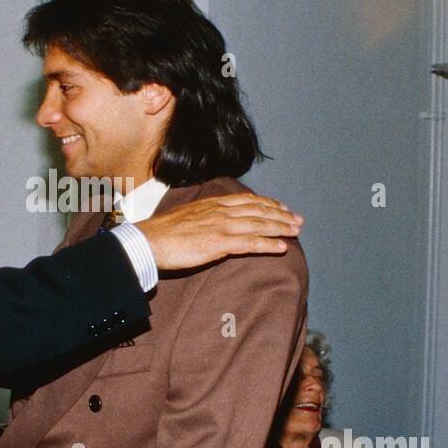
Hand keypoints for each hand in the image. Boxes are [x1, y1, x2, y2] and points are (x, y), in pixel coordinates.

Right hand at [138, 193, 303, 269]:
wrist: (149, 240)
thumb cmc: (162, 232)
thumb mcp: (187, 216)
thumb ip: (204, 217)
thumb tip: (212, 223)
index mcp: (213, 203)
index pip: (247, 200)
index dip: (267, 203)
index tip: (281, 206)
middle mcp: (221, 211)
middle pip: (258, 211)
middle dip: (281, 215)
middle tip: (297, 220)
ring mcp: (222, 226)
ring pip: (259, 225)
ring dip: (281, 227)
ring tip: (296, 231)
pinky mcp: (220, 243)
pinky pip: (251, 243)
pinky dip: (268, 244)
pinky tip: (282, 247)